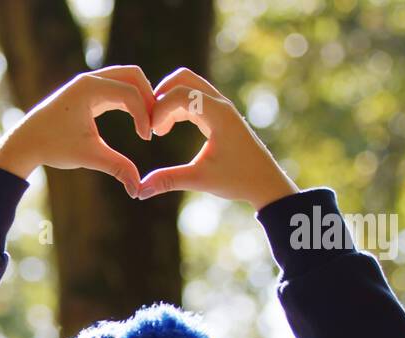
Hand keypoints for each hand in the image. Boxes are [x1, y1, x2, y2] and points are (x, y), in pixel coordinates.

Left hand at [0, 66, 154, 196]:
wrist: (25, 142)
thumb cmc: (53, 147)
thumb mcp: (88, 156)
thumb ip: (117, 168)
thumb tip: (138, 190)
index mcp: (89, 88)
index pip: (130, 94)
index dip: (144, 116)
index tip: (147, 139)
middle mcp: (89, 79)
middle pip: (133, 76)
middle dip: (148, 97)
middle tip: (154, 124)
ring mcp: (88, 82)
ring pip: (126, 78)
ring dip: (140, 97)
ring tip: (146, 124)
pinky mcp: (87, 90)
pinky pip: (116, 87)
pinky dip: (129, 99)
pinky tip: (135, 120)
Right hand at [135, 68, 297, 209]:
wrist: (265, 182)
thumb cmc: (238, 179)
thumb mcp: (200, 180)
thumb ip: (168, 180)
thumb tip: (139, 191)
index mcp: (218, 114)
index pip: (180, 94)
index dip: (159, 109)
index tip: (151, 133)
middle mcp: (220, 104)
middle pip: (183, 79)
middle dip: (160, 96)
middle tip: (150, 122)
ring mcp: (220, 107)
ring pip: (187, 86)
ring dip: (168, 101)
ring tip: (158, 129)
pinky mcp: (219, 114)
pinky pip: (193, 99)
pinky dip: (176, 107)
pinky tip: (167, 129)